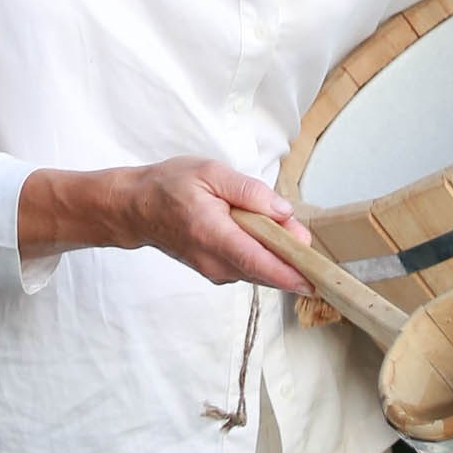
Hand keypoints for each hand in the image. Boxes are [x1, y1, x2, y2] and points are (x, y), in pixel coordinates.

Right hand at [114, 158, 312, 289]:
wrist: (136, 209)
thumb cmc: (170, 186)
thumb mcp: (211, 173)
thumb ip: (249, 192)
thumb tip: (282, 211)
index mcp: (213, 234)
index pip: (258, 262)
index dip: (290, 273)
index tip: (316, 279)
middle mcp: (214, 262)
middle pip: (266, 270)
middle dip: (291, 255)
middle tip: (296, 228)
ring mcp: (214, 272)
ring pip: (260, 271)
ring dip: (276, 254)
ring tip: (274, 225)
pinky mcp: (216, 273)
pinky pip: (249, 268)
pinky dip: (262, 255)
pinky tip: (258, 234)